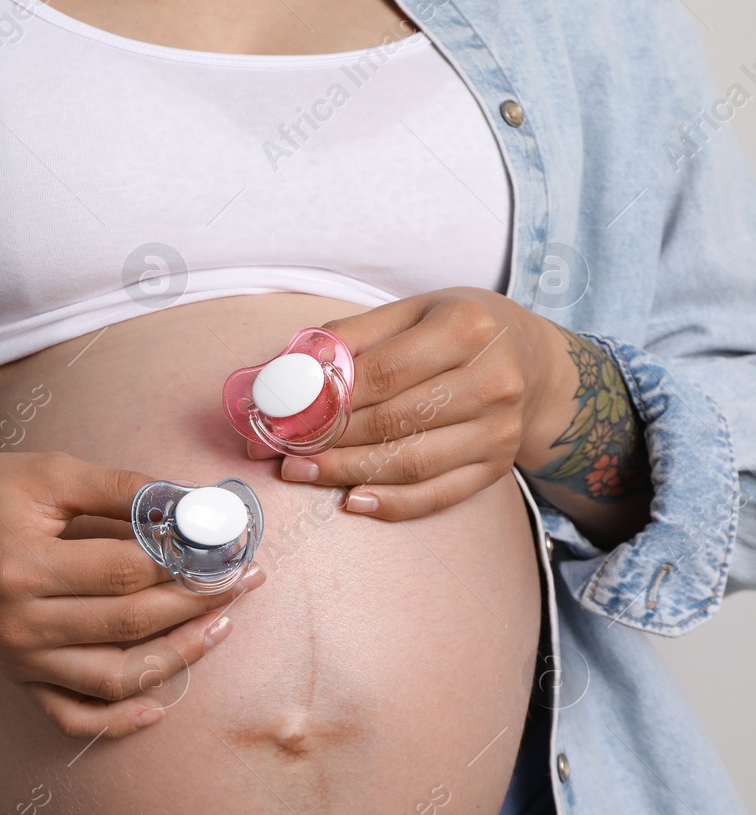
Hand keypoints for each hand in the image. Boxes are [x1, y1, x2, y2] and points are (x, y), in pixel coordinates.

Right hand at [0, 451, 264, 738]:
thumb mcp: (52, 474)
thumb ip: (125, 489)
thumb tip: (197, 506)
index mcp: (21, 565)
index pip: (125, 572)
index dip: (186, 562)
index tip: (229, 547)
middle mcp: (17, 621)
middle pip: (129, 624)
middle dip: (197, 603)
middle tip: (242, 579)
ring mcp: (17, 658)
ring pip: (114, 677)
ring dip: (178, 656)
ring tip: (220, 625)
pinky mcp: (19, 678)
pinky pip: (73, 718)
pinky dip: (119, 721)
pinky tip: (160, 705)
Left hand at [246, 288, 571, 520]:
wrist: (535, 364)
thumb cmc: (459, 331)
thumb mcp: (412, 311)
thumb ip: (351, 337)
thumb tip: (288, 371)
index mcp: (466, 329)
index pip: (382, 373)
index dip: (325, 398)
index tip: (280, 413)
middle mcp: (492, 381)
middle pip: (393, 421)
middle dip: (327, 440)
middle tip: (279, 450)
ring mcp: (499, 430)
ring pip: (410, 462)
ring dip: (347, 473)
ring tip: (301, 473)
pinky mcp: (498, 467)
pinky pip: (438, 494)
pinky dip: (393, 503)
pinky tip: (352, 501)